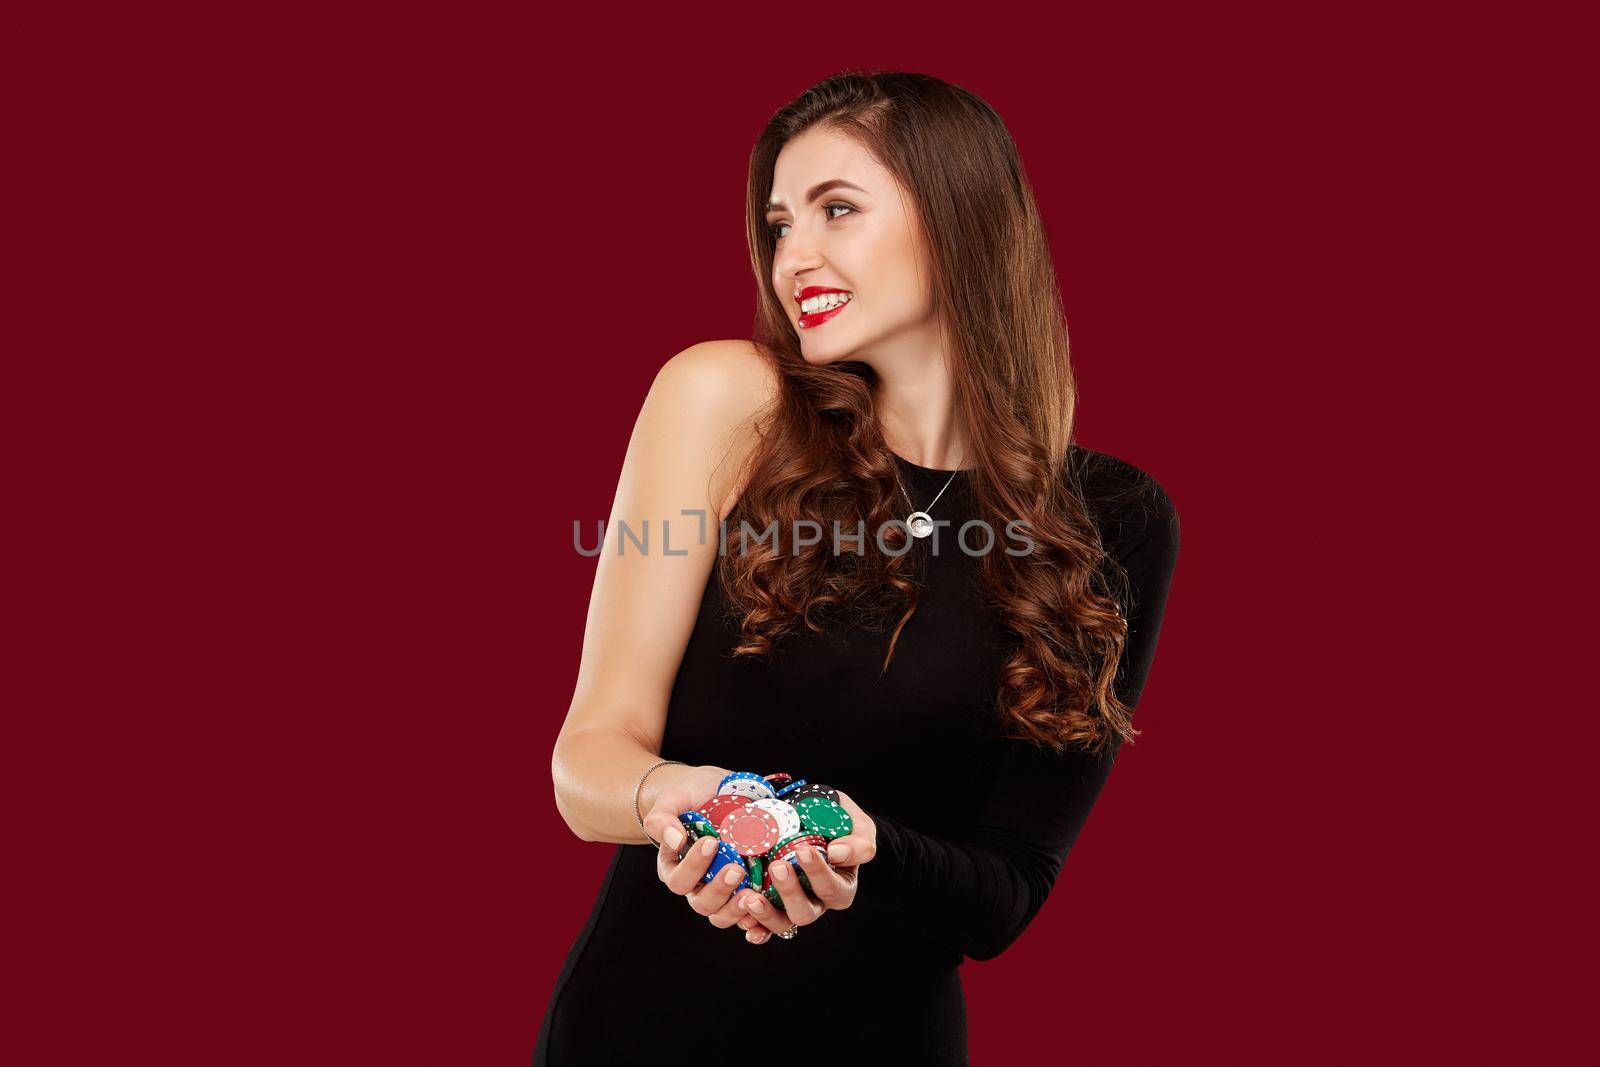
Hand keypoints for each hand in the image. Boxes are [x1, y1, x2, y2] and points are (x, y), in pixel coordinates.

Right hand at [641, 764, 758, 935]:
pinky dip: (756, 915)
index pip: (679, 879)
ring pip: (723, 915)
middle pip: (702, 903)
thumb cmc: (689, 796)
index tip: (711, 841)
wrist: (716, 791)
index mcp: (674, 868)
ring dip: (737, 908)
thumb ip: (662, 819)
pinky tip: (766, 904)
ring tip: (752, 892)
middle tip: (736, 868)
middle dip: (719, 890)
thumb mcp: (672, 800)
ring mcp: (721, 889)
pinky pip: (747, 912)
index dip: (694, 866)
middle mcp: (697, 884)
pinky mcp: (744, 887)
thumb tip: (675, 840)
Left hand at [734, 788, 877, 944]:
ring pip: (783, 923)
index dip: (819, 872)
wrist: (807, 817)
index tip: (804, 850)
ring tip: (751, 897)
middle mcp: (817, 902)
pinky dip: (754, 927)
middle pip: (806, 912)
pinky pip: (763, 926)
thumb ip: (858, 841)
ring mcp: (791, 906)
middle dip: (790, 892)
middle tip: (777, 866)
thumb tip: (837, 853)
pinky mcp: (771, 906)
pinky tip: (745, 922)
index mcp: (841, 886)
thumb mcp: (855, 824)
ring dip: (766, 913)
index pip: (833, 887)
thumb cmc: (834, 820)